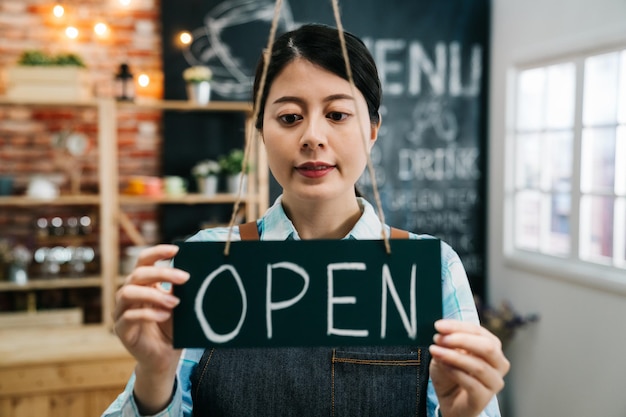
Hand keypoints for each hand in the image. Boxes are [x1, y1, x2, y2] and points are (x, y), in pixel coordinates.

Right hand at [113, 244, 188, 412]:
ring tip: (175, 303)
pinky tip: (165, 316)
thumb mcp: (179, 305)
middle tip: (185, 278)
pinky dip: (148, 314)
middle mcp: (129, 294)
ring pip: (128, 292)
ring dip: (154, 294)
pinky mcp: (121, 330)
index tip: (176, 250)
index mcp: (143, 284)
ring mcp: (122, 312)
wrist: (165, 358)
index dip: (157, 252)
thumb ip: (180, 289)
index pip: (143, 261)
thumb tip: (194, 270)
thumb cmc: (172, 328)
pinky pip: (129, 317)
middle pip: (138, 274)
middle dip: (162, 273)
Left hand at [429, 319, 509, 416]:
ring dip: (453, 356)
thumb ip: (446, 342)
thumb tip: (442, 334)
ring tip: (435, 351)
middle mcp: (499, 363)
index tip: (438, 326)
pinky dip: (455, 372)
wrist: (449, 401)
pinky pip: (472, 384)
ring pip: (478, 366)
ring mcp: (494, 382)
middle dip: (461, 340)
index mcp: (492, 347)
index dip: (458, 326)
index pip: (478, 331)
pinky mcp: (484, 398)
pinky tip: (443, 366)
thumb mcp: (446, 352)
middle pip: (487, 347)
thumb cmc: (450, 373)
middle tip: (439, 338)